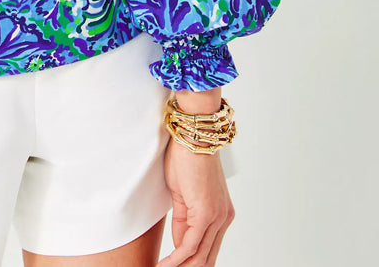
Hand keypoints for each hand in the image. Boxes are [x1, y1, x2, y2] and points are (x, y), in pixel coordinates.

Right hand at [157, 136, 234, 266]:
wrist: (193, 136)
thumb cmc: (187, 157)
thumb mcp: (183, 193)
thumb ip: (183, 219)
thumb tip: (179, 243)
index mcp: (221, 214)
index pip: (206, 248)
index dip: (189, 262)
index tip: (172, 265)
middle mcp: (223, 218)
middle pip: (205, 258)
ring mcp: (217, 217)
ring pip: (199, 256)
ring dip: (179, 266)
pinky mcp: (206, 214)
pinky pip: (190, 245)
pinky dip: (176, 258)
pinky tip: (166, 264)